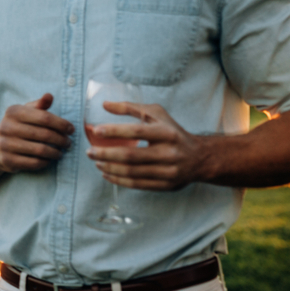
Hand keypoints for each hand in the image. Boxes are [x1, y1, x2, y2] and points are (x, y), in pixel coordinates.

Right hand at [0, 94, 72, 171]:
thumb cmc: (18, 126)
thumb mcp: (26, 112)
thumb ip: (40, 105)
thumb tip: (49, 96)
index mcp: (13, 112)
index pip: (44, 117)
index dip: (61, 124)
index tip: (71, 129)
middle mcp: (6, 127)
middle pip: (44, 134)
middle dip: (61, 139)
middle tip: (68, 143)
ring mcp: (5, 144)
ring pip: (40, 150)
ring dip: (55, 152)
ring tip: (61, 152)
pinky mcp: (7, 160)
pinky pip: (34, 163)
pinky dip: (46, 162)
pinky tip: (49, 159)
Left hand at [85, 101, 205, 190]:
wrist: (200, 157)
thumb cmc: (172, 132)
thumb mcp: (156, 114)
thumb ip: (130, 108)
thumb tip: (105, 105)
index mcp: (166, 132)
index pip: (136, 131)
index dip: (114, 131)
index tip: (96, 130)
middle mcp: (168, 153)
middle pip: (130, 156)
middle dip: (105, 154)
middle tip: (89, 152)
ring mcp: (168, 171)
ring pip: (131, 172)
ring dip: (109, 168)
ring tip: (96, 162)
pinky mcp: (166, 185)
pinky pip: (137, 184)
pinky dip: (118, 180)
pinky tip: (106, 174)